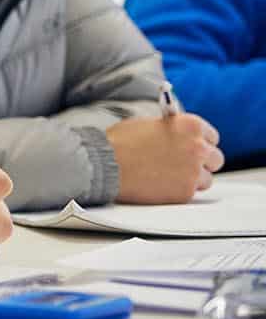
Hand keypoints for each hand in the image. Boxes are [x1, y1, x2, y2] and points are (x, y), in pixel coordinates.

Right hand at [107, 114, 221, 203]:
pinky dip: (177, 191)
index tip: (193, 148)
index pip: (212, 136)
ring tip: (169, 177)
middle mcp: (198, 148)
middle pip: (216, 159)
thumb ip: (172, 131)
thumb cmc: (120, 142)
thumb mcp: (151, 124)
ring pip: (206, 179)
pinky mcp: (184, 192)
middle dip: (202, 162)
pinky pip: (190, 193)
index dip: (201, 142)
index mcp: (190, 125)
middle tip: (184, 165)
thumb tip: (179, 138)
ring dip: (192, 179)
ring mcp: (193, 172)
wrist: (103, 164)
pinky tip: (160, 185)